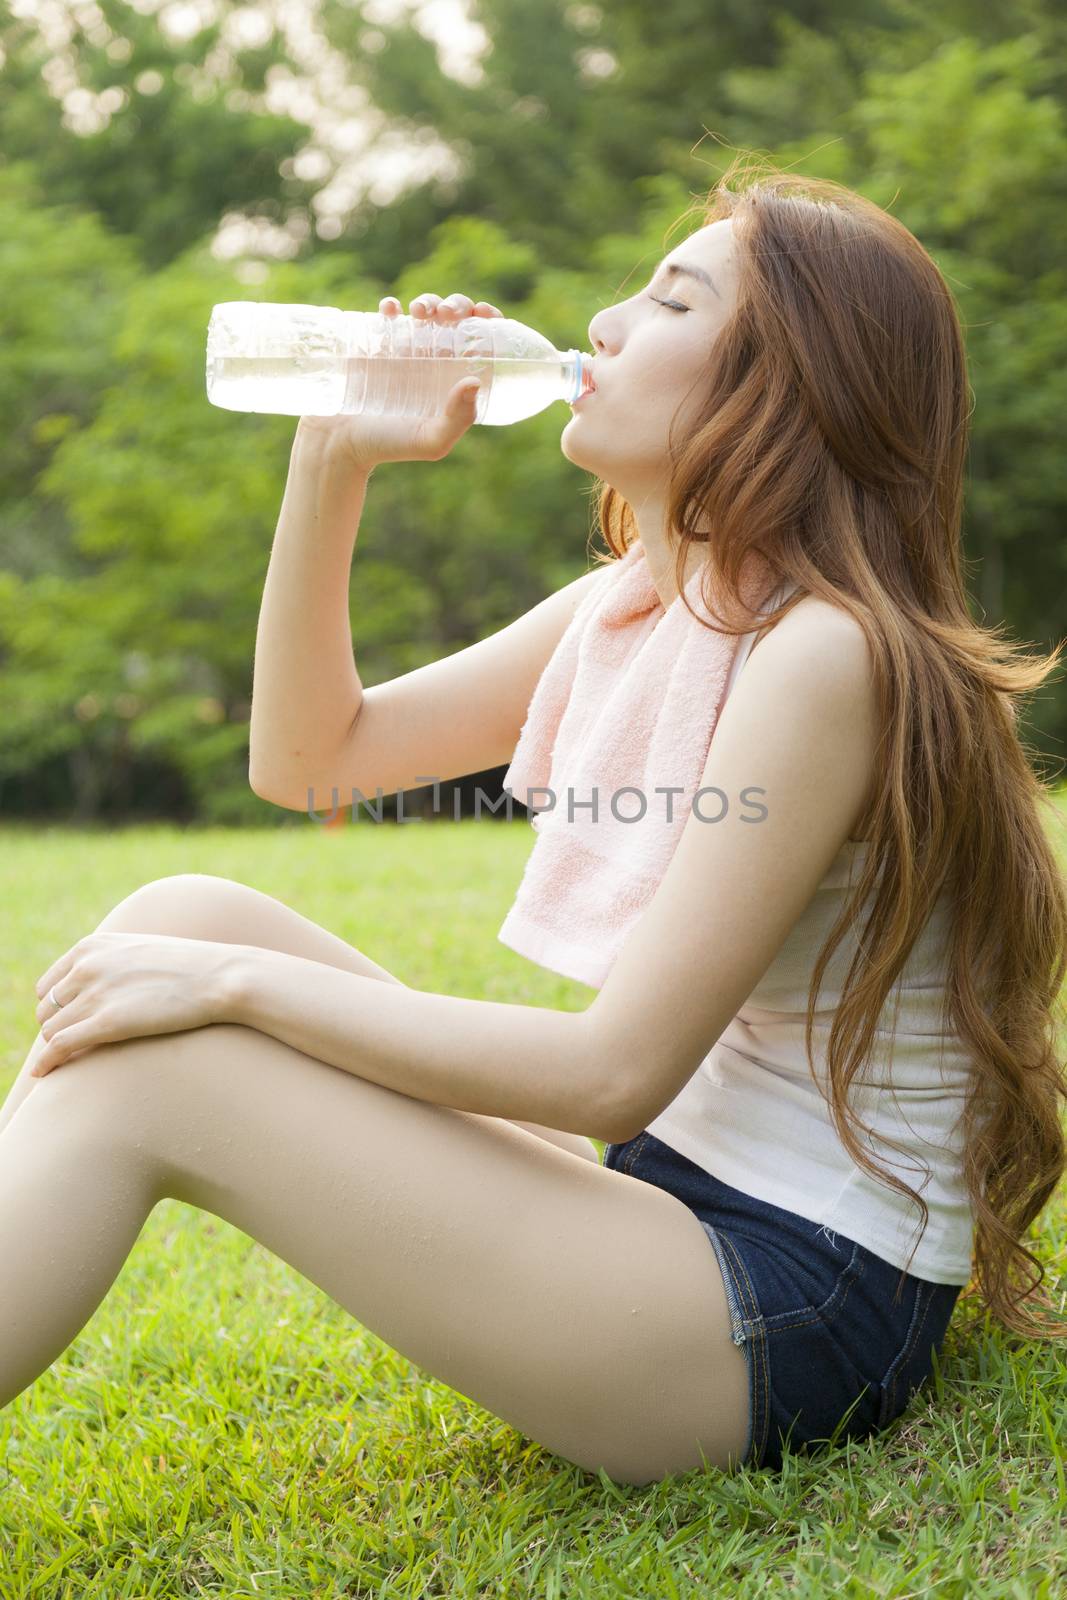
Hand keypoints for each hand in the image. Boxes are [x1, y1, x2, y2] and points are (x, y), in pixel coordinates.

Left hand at [31, 931, 238, 1077]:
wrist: (220, 977)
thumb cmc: (188, 968)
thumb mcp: (139, 952)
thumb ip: (110, 964)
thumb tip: (98, 987)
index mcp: (91, 947)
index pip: (48, 985)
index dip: (56, 1009)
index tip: (69, 1026)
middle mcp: (86, 966)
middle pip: (46, 1010)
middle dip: (57, 1029)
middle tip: (77, 1046)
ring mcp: (95, 994)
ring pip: (51, 1030)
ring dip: (58, 1047)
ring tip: (72, 1061)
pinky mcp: (107, 1023)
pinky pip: (58, 1046)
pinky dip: (47, 1062)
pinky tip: (43, 1073)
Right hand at [296, 292, 504, 471]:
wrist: (337, 443)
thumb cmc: (387, 446)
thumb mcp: (430, 441)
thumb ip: (458, 420)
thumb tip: (474, 382)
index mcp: (454, 379)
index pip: (481, 342)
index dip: (489, 320)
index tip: (483, 314)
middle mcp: (433, 360)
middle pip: (456, 318)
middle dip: (458, 304)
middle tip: (448, 313)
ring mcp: (403, 349)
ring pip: (425, 310)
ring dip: (429, 301)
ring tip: (420, 311)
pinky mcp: (373, 342)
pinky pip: (386, 314)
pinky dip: (391, 305)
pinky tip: (391, 309)